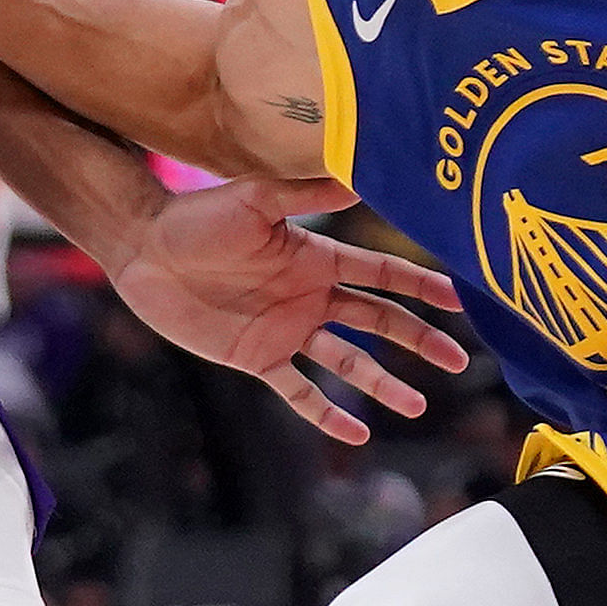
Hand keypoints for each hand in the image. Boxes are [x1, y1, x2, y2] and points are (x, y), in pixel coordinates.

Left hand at [102, 176, 467, 445]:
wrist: (145, 248)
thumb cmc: (198, 216)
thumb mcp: (255, 199)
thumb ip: (305, 192)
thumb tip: (358, 172)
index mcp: (317, 258)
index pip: (383, 274)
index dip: (422, 286)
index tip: (461, 300)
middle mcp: (310, 296)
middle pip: (379, 321)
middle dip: (419, 339)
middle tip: (458, 361)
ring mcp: (286, 330)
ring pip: (348, 362)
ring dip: (383, 384)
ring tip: (417, 406)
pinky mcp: (257, 358)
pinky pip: (299, 392)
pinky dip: (327, 413)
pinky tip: (358, 433)